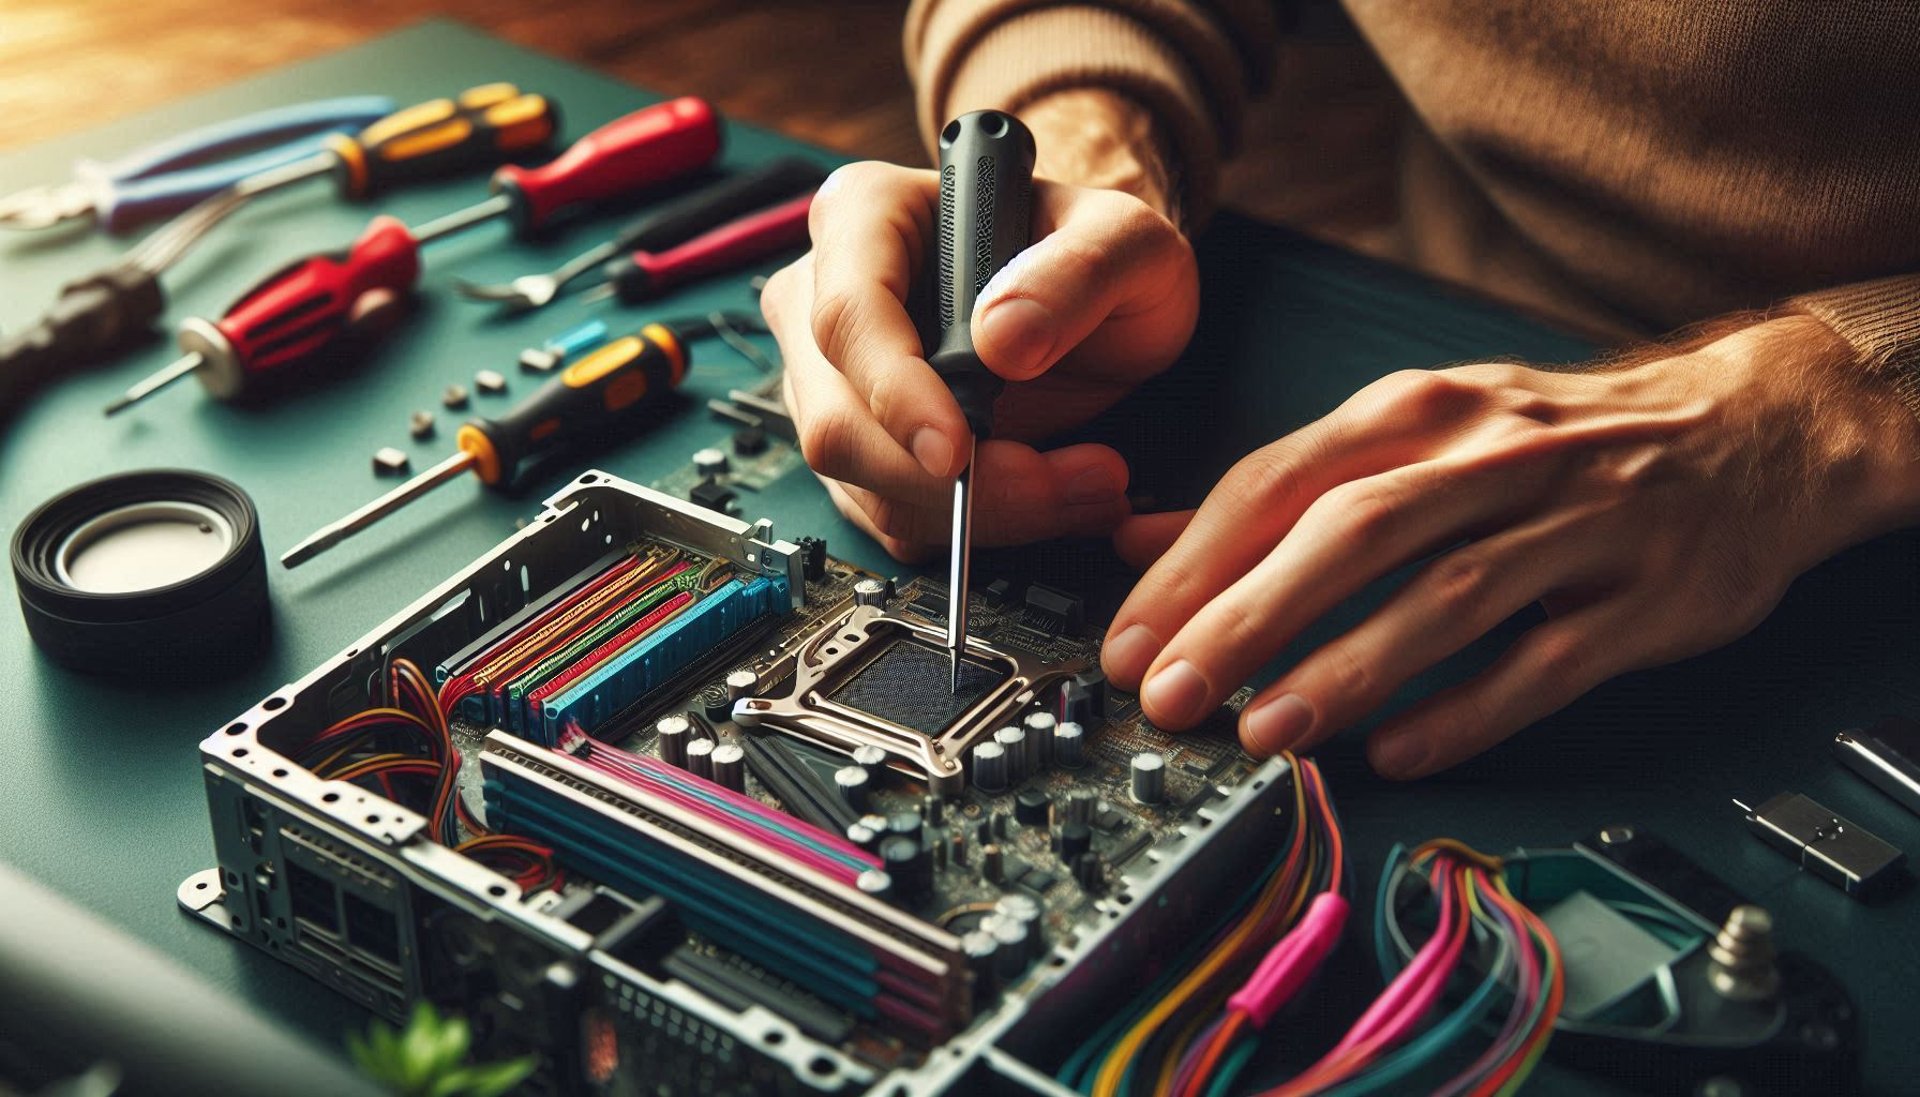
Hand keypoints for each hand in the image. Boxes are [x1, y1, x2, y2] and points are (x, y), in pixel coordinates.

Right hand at [759, 93, 1198, 559]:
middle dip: (950, 480)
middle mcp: (825, 298)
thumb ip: (1081, 272)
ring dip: (981, 512)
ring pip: (864, 485)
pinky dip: (976, 529)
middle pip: (839, 420)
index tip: (959, 449)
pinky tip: (1052, 499)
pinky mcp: (864, 450)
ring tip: (1088, 485)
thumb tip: (1002, 341)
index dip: (895, 394)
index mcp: (866, 216)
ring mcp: (833, 382)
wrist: (1106, 313)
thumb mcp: (1129, 240)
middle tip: (1067, 481)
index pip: (848, 316)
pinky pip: (893, 518)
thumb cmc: (1097, 258)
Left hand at [1100, 315, 1919, 777]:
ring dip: (1348, 669)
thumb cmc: (1550, 438)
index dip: (1195, 564)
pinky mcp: (1648, 597)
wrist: (1755, 426)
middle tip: (1171, 694)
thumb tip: (1139, 541)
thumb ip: (1280, 489)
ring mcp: (1578, 524)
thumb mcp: (1414, 431)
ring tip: (1265, 730)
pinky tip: (1399, 752)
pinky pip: (1547, 663)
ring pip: (1447, 598)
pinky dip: (1469, 709)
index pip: (1281, 480)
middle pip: (1352, 534)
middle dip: (1248, 618)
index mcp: (1419, 410)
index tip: (1128, 639)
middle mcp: (1492, 457)